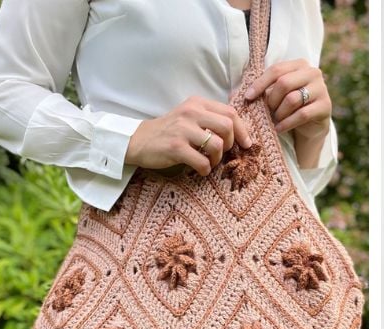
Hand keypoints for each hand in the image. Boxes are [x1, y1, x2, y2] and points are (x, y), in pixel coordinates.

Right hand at [125, 96, 252, 176]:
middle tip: (222, 152)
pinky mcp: (175, 147)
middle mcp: (190, 113)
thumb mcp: (190, 117)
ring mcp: (182, 129)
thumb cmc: (170, 131)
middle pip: (227, 126)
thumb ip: (211, 119)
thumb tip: (241, 133)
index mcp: (197, 103)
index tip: (246, 143)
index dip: (243, 130)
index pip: (230, 112)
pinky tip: (200, 169)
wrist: (138, 140)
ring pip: (217, 145)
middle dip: (231, 143)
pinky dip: (205, 169)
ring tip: (210, 162)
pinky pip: (202, 161)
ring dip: (218, 158)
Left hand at [244, 59, 330, 141]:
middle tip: (267, 111)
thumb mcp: (274, 95)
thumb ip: (260, 90)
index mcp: (300, 64)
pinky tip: (279, 128)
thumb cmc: (288, 106)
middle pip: (284, 83)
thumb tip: (235, 94)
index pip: (276, 70)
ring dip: (279, 112)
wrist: (310, 126)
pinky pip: (302, 114)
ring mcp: (322, 89)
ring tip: (275, 120)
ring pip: (292, 99)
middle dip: (271, 100)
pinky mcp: (326, 106)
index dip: (260, 83)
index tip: (248, 97)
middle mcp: (313, 73)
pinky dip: (287, 123)